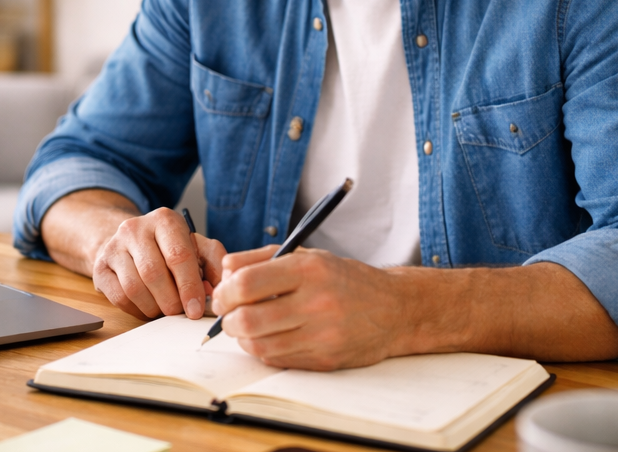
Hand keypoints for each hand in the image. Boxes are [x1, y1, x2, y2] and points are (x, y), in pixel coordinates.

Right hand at [92, 207, 225, 320]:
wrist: (131, 241)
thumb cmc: (169, 247)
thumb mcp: (197, 246)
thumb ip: (214, 262)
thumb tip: (218, 289)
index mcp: (164, 219)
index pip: (178, 255)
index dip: (189, 286)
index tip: (196, 309)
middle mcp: (135, 228)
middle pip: (154, 273)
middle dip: (171, 301)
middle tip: (181, 313)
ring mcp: (114, 247)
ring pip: (134, 288)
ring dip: (154, 308)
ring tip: (165, 310)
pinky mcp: (100, 267)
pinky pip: (119, 297)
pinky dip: (137, 310)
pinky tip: (148, 307)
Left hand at [211, 245, 405, 369]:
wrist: (395, 310)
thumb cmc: (346, 280)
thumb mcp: (309, 257)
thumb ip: (262, 258)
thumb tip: (226, 268)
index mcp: (310, 270)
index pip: (247, 284)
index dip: (225, 292)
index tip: (222, 295)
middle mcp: (317, 302)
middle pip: (248, 319)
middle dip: (228, 319)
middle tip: (228, 315)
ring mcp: (322, 335)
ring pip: (259, 344)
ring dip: (243, 337)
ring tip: (247, 326)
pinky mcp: (326, 360)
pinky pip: (277, 360)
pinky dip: (263, 350)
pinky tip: (268, 338)